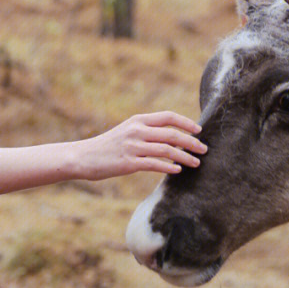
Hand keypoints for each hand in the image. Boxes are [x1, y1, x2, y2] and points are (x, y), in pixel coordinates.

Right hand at [75, 111, 204, 178]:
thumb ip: (146, 131)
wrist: (84, 156)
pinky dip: (169, 166)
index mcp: (138, 120)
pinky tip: (178, 170)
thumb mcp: (127, 131)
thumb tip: (170, 136)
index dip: (185, 122)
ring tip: (196, 163)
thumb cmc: (108, 145)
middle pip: (171, 134)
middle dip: (191, 141)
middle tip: (204, 149)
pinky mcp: (129, 163)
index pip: (167, 117)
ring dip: (184, 156)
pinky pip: (154, 164)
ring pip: (166, 150)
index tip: (199, 130)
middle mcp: (137, 130)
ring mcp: (133, 146)